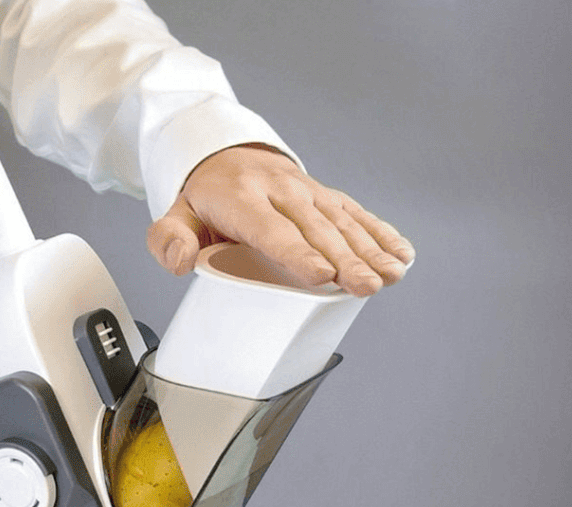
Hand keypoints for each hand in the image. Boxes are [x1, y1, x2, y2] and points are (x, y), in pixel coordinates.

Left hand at [147, 144, 414, 295]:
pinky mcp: (325, 195)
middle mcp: (280, 189)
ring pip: (342, 221)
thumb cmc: (202, 200)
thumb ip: (169, 240)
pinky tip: (402, 254)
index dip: (297, 252)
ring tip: (390, 276)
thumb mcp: (173, 216)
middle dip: (345, 259)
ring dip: (371, 249)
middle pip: (315, 228)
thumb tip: (181, 262)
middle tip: (365, 286)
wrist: (223, 156)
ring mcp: (307, 190)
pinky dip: (381, 233)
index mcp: (241, 197)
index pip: (271, 228)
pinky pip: (356, 213)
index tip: (321, 275)